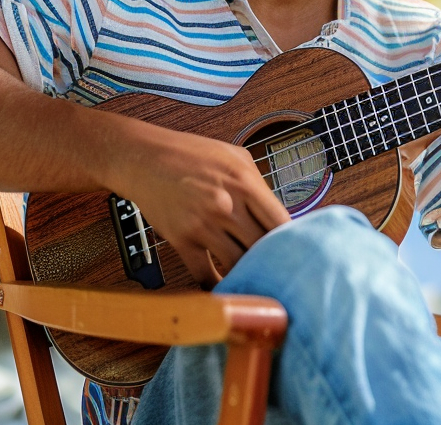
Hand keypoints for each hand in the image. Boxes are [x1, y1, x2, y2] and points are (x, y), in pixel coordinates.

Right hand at [109, 125, 291, 283]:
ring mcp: (203, 225)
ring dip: (247, 272)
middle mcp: (226, 205)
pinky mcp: (182, 240)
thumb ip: (258, 183)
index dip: (292, 239)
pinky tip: (224, 285)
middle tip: (279, 269)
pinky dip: (216, 284)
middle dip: (272, 259)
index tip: (296, 248)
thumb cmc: (191, 153)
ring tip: (255, 279)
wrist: (144, 158)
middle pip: (262, 247)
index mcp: (245, 182)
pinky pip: (204, 274)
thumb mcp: (234, 155)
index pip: (281, 221)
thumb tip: (276, 211)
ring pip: (237, 263)